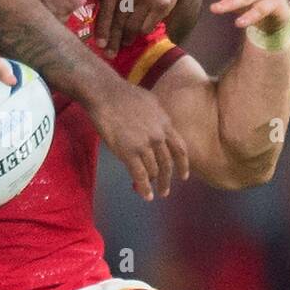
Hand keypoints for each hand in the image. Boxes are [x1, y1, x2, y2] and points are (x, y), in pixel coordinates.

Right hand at [86, 70, 188, 200]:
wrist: (105, 93)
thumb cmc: (123, 95)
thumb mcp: (150, 102)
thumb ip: (158, 118)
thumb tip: (160, 127)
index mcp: (165, 123)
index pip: (179, 148)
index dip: (183, 164)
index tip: (184, 176)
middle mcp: (158, 135)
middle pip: (168, 163)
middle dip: (167, 180)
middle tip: (165, 191)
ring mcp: (144, 144)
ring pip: (154, 171)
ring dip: (154, 184)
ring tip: (153, 192)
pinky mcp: (128, 152)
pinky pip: (140, 175)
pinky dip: (144, 188)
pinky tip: (146, 196)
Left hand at [95, 0, 188, 55]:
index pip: (107, 9)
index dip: (102, 29)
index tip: (99, 44)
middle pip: (120, 22)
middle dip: (114, 41)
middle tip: (109, 53)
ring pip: (134, 27)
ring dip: (128, 38)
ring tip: (124, 42)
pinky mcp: (162, 4)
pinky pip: (148, 26)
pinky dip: (142, 31)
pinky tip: (139, 31)